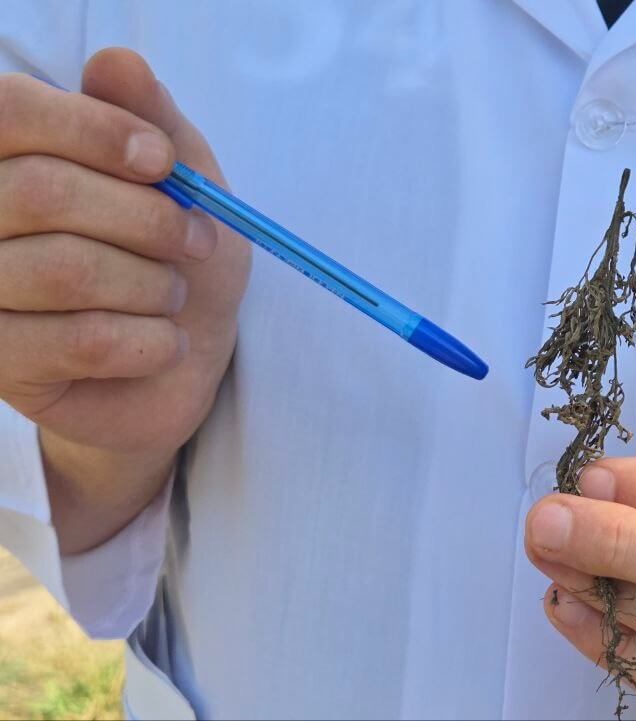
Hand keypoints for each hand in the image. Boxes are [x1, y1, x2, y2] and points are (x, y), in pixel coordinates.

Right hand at [0, 49, 249, 551]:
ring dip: (151, 285)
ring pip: (66, 270)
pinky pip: (81, 341)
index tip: (163, 162)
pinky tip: (163, 342)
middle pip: (43, 192)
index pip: (12, 112)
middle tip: (198, 243)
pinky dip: (149, 341)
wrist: (181, 357)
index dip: (94, 130)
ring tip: (174, 296)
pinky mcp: (1, 364)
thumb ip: (150, 118)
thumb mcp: (179, 178)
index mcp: (5, 156)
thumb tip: (116, 64)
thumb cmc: (173, 254)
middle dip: (148, 220)